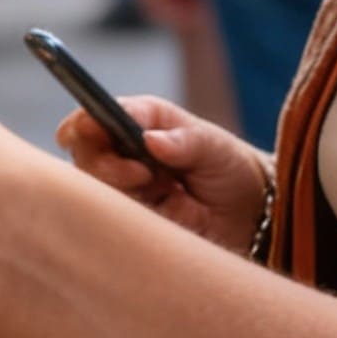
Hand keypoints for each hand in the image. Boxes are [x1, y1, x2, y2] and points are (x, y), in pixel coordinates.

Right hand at [57, 95, 270, 251]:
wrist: (252, 215)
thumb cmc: (230, 167)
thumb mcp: (216, 147)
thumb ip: (186, 140)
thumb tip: (152, 140)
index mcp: (138, 122)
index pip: (94, 117)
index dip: (85, 123)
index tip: (90, 130)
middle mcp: (122, 152)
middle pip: (84, 154)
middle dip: (105, 164)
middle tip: (142, 173)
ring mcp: (124, 187)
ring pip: (94, 189)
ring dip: (123, 190)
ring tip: (162, 190)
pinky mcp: (131, 219)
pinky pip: (113, 220)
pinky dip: (134, 216)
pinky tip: (164, 210)